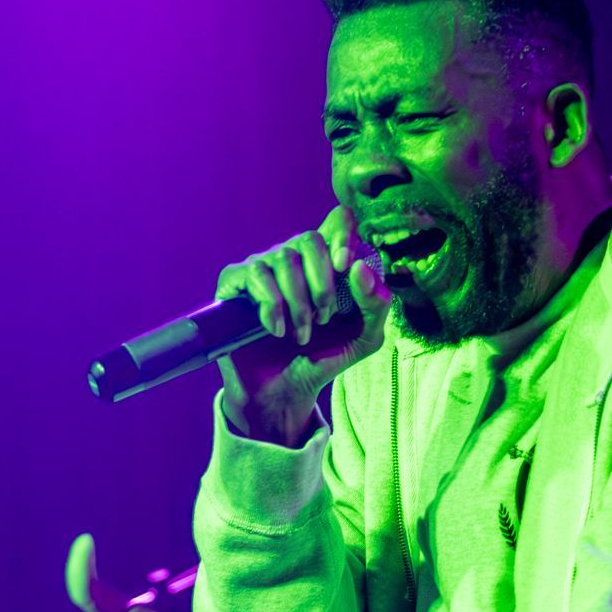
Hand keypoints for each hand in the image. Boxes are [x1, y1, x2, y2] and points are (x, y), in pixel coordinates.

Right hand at [214, 206, 390, 444]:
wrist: (285, 391)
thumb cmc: (323, 357)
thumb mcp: (365, 337)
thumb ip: (376, 304)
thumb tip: (358, 268)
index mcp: (327, 261)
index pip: (338, 220)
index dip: (343, 233)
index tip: (346, 267)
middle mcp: (294, 257)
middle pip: (310, 238)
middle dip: (323, 284)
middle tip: (324, 318)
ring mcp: (262, 267)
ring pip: (283, 258)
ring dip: (298, 303)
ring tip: (300, 334)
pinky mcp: (234, 283)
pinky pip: (254, 274)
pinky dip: (271, 305)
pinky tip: (276, 329)